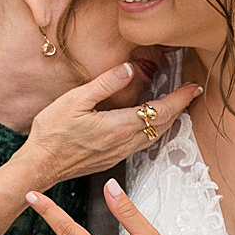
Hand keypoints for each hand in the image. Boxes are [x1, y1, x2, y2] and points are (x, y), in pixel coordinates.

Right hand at [19, 64, 200, 187]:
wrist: (40, 165)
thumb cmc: (52, 133)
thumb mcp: (75, 100)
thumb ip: (105, 83)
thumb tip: (129, 69)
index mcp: (119, 125)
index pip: (160, 111)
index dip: (180, 99)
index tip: (194, 87)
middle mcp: (124, 142)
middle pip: (163, 125)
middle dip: (180, 108)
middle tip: (192, 93)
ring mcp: (119, 152)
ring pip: (154, 136)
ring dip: (168, 120)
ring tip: (176, 106)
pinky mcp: (111, 158)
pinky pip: (141, 143)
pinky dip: (153, 130)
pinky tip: (149, 123)